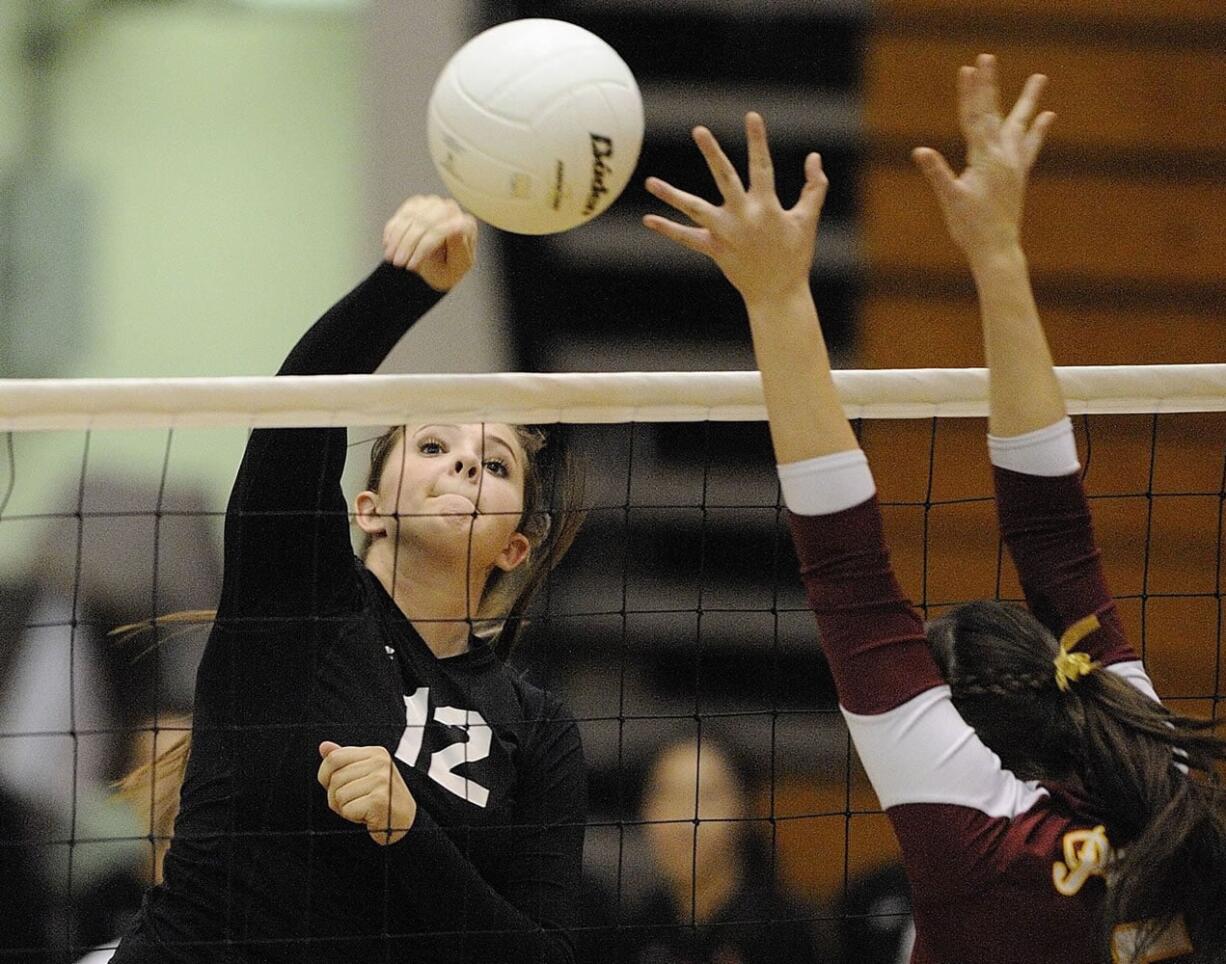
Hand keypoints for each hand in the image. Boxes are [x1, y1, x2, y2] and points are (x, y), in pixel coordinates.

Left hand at [318, 741, 416, 845]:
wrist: (405, 822)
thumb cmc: (382, 798)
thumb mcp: (364, 773)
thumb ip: (345, 759)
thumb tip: (324, 747)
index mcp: (376, 753)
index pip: (334, 758)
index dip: (325, 775)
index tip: (334, 786)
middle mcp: (380, 763)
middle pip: (335, 779)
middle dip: (337, 796)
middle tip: (355, 801)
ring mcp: (381, 780)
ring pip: (339, 795)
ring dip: (345, 808)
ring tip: (362, 807)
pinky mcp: (379, 799)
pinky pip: (347, 809)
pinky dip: (353, 817)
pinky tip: (367, 815)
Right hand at [382, 195, 476, 291]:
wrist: (437, 269)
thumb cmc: (450, 269)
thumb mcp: (457, 266)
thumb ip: (459, 248)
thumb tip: (457, 227)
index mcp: (466, 224)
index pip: (442, 230)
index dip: (423, 248)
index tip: (411, 267)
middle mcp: (451, 210)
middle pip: (425, 222)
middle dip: (407, 244)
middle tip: (397, 263)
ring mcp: (434, 204)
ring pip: (411, 216)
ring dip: (397, 238)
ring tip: (390, 257)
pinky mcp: (419, 203)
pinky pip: (402, 213)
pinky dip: (393, 229)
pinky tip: (388, 245)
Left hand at [642, 112, 827, 306]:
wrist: (778, 294)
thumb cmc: (795, 256)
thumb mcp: (808, 221)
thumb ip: (814, 188)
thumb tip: (814, 157)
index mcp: (767, 206)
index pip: (762, 166)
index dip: (758, 141)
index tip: (752, 116)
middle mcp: (743, 216)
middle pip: (725, 178)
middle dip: (712, 153)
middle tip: (699, 130)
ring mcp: (726, 233)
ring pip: (695, 209)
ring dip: (672, 196)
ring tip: (650, 182)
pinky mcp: (715, 250)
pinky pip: (687, 239)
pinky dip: (668, 230)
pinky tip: (649, 219)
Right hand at [912, 54, 1054, 260]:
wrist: (997, 249)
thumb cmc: (970, 228)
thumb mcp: (950, 199)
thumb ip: (937, 173)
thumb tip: (920, 151)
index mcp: (985, 159)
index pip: (975, 117)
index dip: (970, 92)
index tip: (969, 69)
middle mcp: (1003, 156)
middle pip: (995, 113)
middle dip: (990, 85)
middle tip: (987, 58)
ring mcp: (1014, 164)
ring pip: (1020, 125)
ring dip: (1028, 100)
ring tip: (1040, 78)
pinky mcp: (1018, 175)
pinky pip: (1030, 146)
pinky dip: (1037, 130)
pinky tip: (1046, 116)